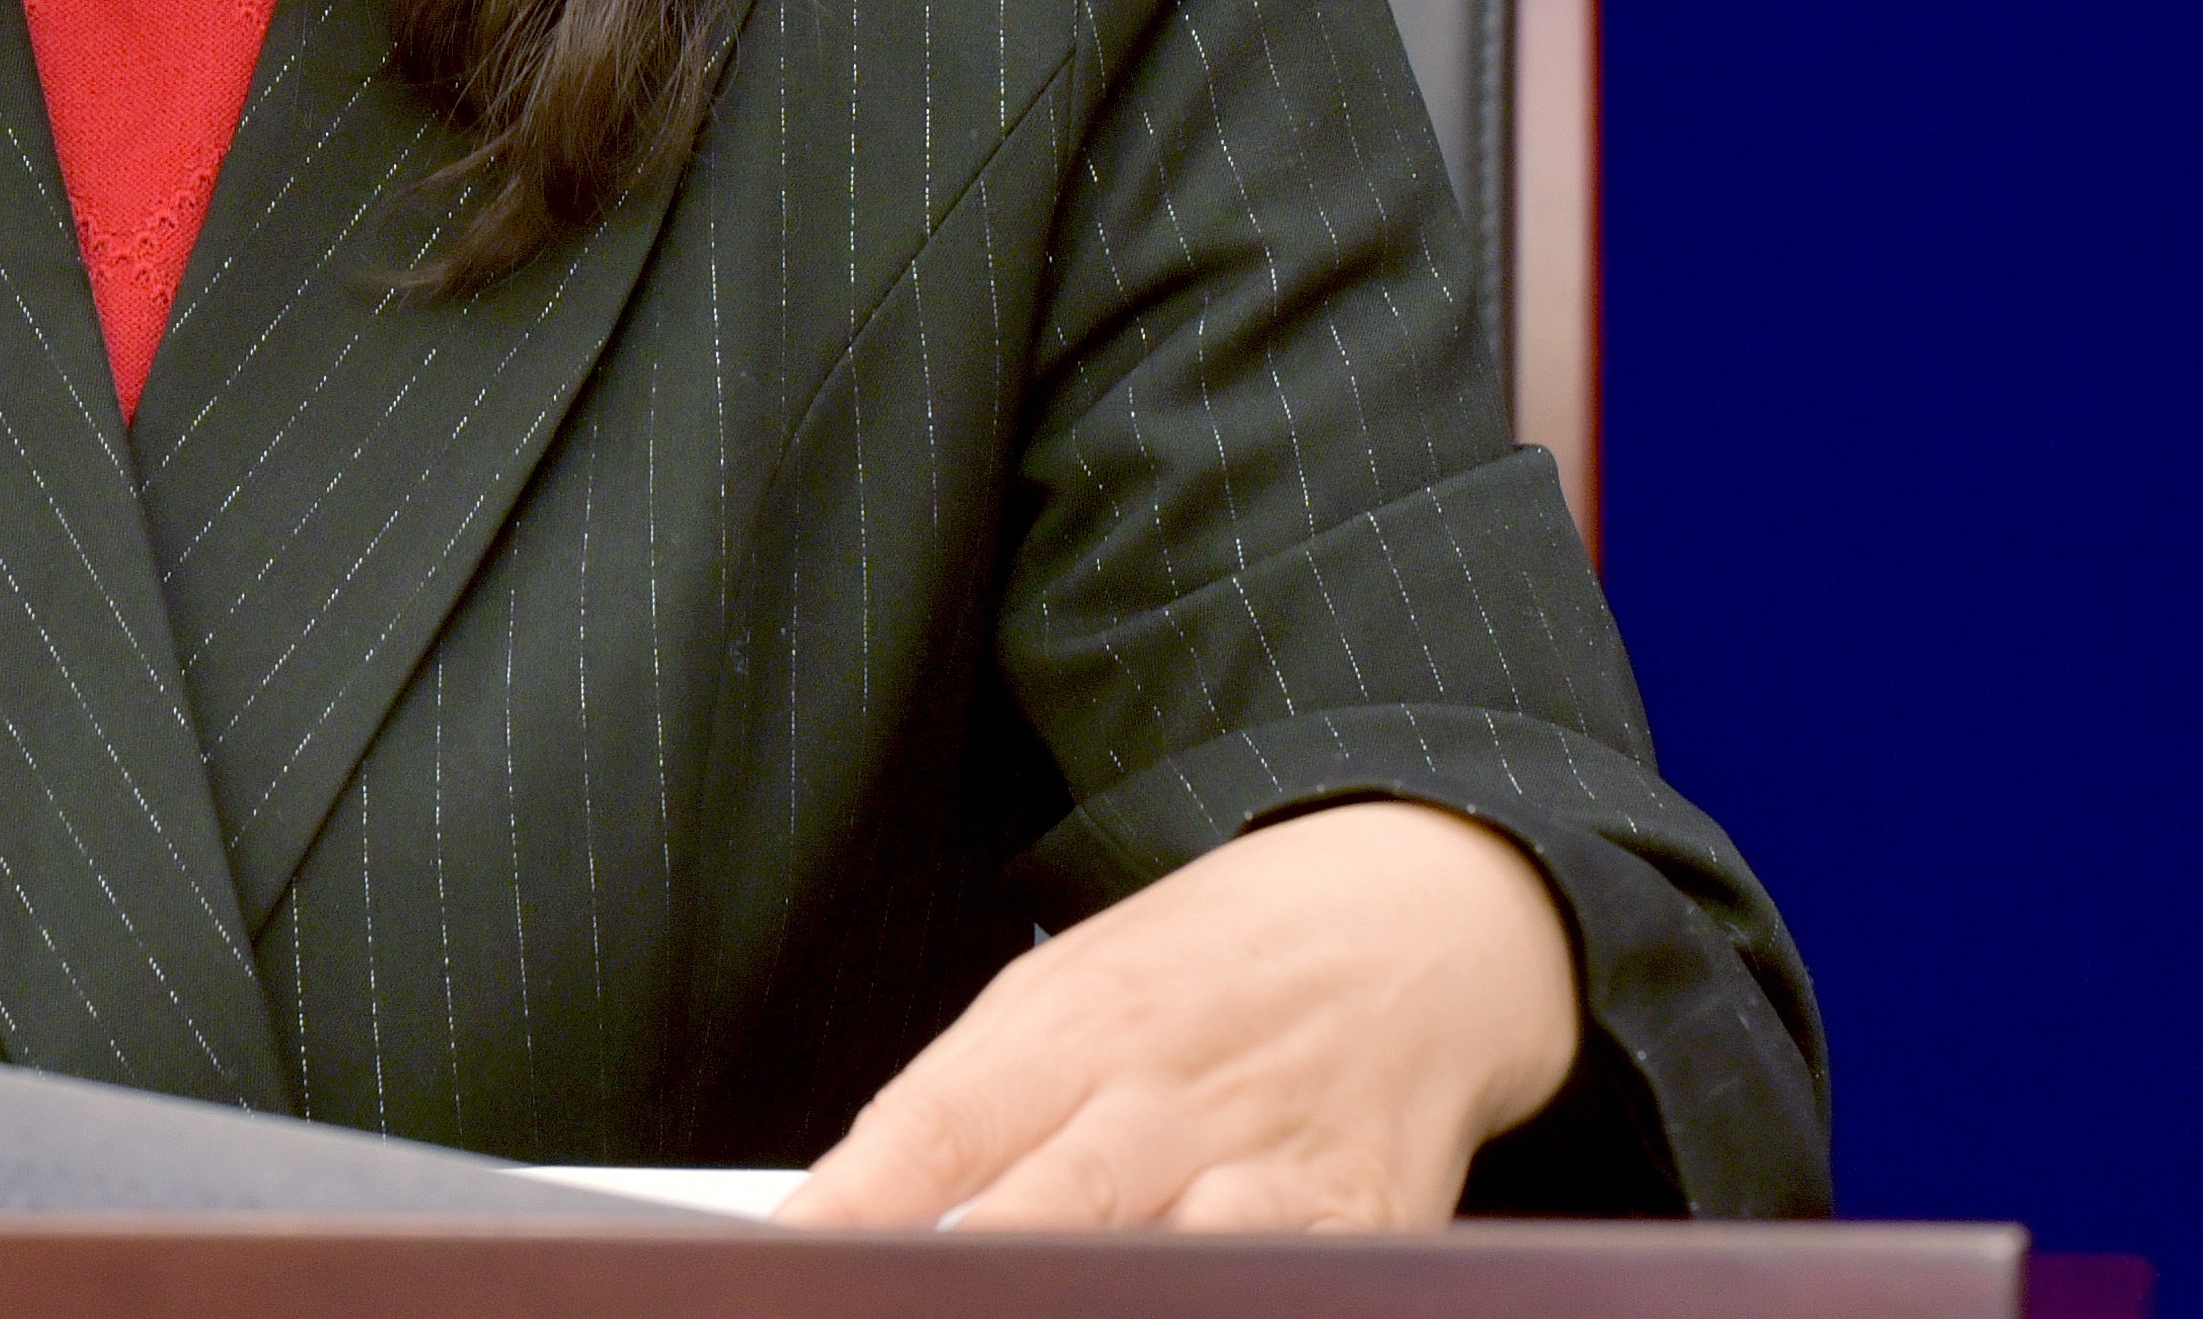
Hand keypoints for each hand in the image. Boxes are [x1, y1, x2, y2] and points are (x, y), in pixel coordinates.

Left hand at [772, 800, 1579, 1230]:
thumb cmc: (1204, 970)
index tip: (791, 1259)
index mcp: (1070, 1024)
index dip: (852, 1209)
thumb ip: (967, 1102)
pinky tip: (1181, 1302)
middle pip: (1047, 1212)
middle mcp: (1163, 1095)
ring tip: (1013, 1308)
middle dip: (963, 1274)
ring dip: (1096, 1291)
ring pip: (1173, 1260)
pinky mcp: (1364, 1221)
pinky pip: (1291, 1284)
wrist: (1411, 922)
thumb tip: (849, 1210)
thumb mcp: (1066, 989)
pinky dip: (1235, 1295)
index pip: (934, 1128)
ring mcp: (1267, 1163)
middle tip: (884, 1299)